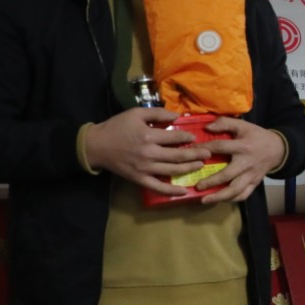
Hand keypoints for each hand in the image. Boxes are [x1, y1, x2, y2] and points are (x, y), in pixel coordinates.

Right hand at [83, 107, 208, 194]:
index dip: (187, 138)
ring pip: (172, 171)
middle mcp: (149, 154)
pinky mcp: (139, 179)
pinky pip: (158, 187)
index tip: (195, 138)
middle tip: (208, 153)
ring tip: (200, 166)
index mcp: (149, 137)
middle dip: (195, 155)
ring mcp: (145, 169)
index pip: (175, 139)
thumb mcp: (136, 114)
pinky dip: (172, 190)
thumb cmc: (117, 127)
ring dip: (189, 169)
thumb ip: (158, 113)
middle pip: (178, 156)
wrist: (96, 145)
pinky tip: (184, 191)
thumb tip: (177, 116)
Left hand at [195, 117, 289, 203]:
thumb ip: (225, 123)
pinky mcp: (255, 183)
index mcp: (242, 146)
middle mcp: (246, 163)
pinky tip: (220, 200)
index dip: (203, 149)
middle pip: (227, 175)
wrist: (278, 149)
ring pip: (235, 189)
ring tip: (204, 200)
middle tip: (197, 186)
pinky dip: (231, 199)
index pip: (220, 147)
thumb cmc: (257, 136)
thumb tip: (207, 127)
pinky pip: (243, 195)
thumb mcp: (243, 125)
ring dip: (219, 196)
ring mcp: (251, 175)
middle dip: (211, 181)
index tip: (189, 152)